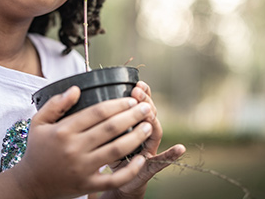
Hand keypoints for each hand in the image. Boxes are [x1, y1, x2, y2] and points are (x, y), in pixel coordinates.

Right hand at [15, 86, 155, 198]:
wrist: (32, 182)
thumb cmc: (37, 149)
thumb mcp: (38, 122)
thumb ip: (56, 103)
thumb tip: (76, 89)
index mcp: (63, 131)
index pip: (96, 113)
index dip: (117, 104)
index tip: (131, 99)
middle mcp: (74, 148)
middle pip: (110, 129)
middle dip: (132, 116)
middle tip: (146, 108)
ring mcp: (82, 168)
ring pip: (115, 150)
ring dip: (136, 137)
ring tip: (148, 127)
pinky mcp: (88, 185)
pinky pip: (114, 178)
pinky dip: (130, 169)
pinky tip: (141, 158)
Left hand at [103, 81, 185, 198]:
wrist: (112, 181)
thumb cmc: (106, 154)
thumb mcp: (101, 132)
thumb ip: (101, 117)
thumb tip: (85, 93)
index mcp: (130, 124)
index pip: (139, 105)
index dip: (141, 93)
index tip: (136, 83)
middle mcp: (143, 134)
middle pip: (148, 114)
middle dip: (144, 101)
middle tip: (137, 91)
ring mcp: (148, 149)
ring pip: (155, 131)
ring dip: (153, 119)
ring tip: (148, 111)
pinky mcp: (150, 166)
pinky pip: (162, 160)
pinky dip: (172, 154)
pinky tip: (180, 149)